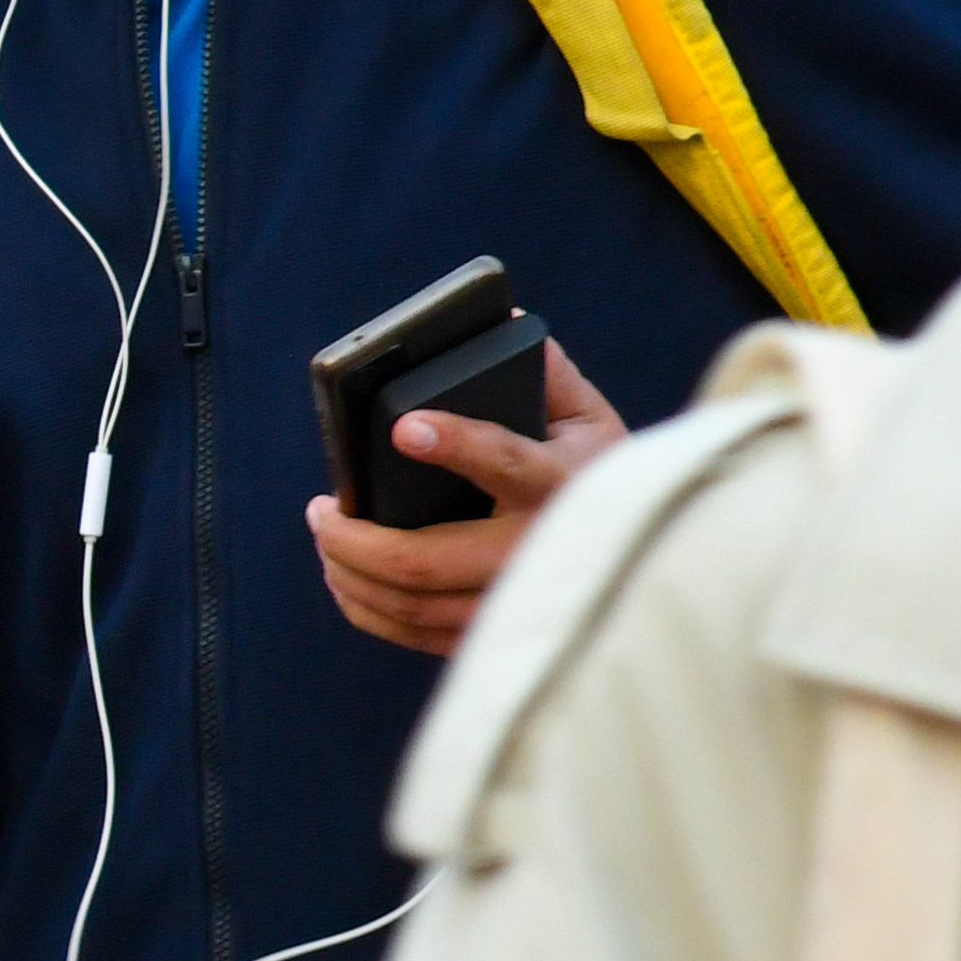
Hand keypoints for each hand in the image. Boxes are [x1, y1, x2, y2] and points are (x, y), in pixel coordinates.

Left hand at [305, 343, 632, 658]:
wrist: (640, 551)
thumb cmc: (595, 470)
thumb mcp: (585, 416)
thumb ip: (545, 372)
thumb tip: (500, 325)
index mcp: (562, 485)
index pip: (506, 463)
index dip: (454, 444)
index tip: (403, 427)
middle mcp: (536, 553)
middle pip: (421, 560)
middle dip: (350, 536)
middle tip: (319, 508)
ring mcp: (513, 604)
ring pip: (407, 604)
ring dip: (346, 569)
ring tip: (325, 531)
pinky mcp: (491, 635)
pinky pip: (411, 632)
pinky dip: (365, 606)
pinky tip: (344, 576)